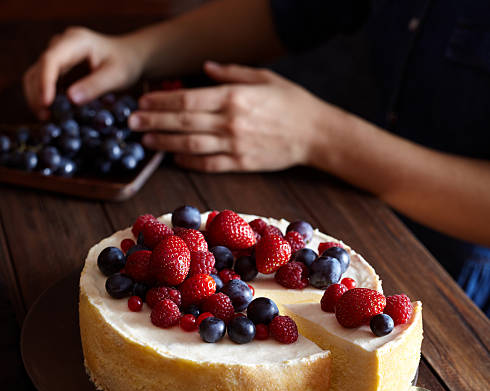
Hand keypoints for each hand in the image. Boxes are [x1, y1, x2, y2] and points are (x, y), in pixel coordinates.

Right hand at [23, 27, 144, 118]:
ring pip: (35, 76)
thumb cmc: (125, 64)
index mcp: (76, 41)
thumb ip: (95, 86)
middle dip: (37, 94)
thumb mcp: (116, 76)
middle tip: (45, 117)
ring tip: (46, 118)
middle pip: (38, 68)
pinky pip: (43, 82)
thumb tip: (71, 99)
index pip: (51, 60)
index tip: (46, 104)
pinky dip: (44, 98)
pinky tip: (50, 114)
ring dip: (37, 97)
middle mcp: (61, 45)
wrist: (128, 56)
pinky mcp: (58, 68)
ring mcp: (57, 56)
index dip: (45, 82)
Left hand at [129, 62, 325, 171]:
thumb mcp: (263, 77)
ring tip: (145, 141)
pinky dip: (190, 162)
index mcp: (233, 97)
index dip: (161, 103)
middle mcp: (231, 122)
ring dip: (165, 144)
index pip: (188, 100)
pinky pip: (209, 165)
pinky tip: (174, 159)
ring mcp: (235, 145)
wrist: (315, 134)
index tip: (142, 103)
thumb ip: (231, 73)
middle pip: (183, 123)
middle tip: (131, 123)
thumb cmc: (290, 102)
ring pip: (191, 145)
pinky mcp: (242, 164)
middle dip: (154, 122)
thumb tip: (206, 68)